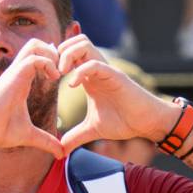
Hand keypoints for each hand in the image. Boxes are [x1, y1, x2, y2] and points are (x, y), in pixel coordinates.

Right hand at [0, 39, 64, 157]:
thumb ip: (46, 141)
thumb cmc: (0, 132)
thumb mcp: (30, 136)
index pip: (38, 57)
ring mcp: (15, 72)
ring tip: (59, 73)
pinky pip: (34, 58)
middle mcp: (18, 72)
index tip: (63, 76)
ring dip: (52, 55)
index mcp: (21, 80)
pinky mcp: (13, 75)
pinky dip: (48, 63)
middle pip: (37, 44)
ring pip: (35, 45)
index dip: (53, 61)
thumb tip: (60, 153)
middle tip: (63, 70)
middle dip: (54, 52)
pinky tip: (54, 78)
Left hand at [57, 34, 175, 153]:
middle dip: (59, 53)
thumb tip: (60, 150)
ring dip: (68, 56)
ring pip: (84, 44)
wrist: (146, 123)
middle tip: (51, 73)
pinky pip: (94, 63)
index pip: (69, 54)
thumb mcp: (93, 130)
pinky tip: (72, 86)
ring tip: (61, 75)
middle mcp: (96, 69)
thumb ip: (75, 137)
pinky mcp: (115, 75)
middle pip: (74, 42)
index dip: (55, 60)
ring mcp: (106, 70)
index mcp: (89, 77)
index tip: (45, 76)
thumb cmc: (123, 122)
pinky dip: (80, 71)